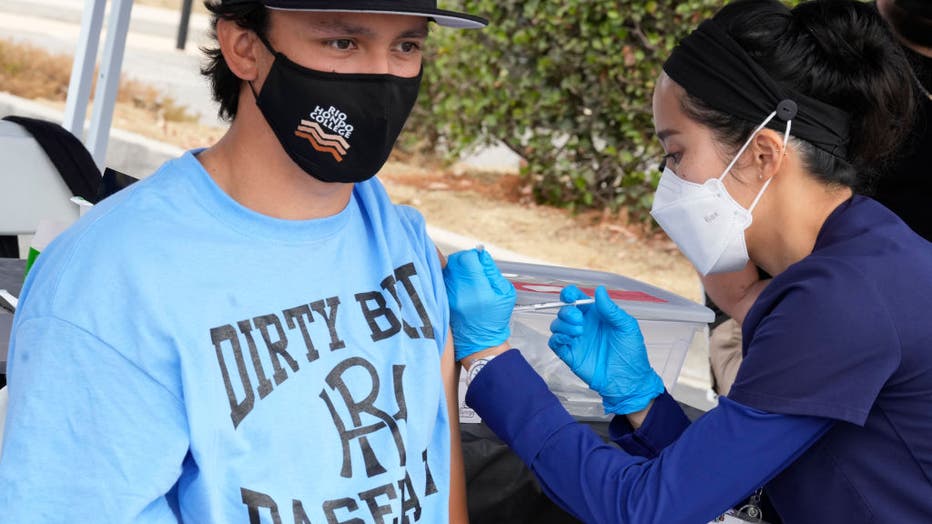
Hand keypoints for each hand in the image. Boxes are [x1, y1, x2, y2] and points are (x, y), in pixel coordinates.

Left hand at [443, 249, 516, 361]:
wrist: (481, 344)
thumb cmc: (495, 319)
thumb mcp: (505, 293)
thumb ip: (492, 271)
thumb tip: (481, 254)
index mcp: (478, 290)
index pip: (466, 258)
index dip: (473, 256)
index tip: (478, 261)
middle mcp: (459, 294)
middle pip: (453, 262)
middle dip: (463, 261)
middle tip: (472, 269)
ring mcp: (448, 299)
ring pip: (446, 271)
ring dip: (455, 270)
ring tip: (466, 281)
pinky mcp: (441, 303)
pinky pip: (442, 283)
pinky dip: (450, 281)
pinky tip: (459, 289)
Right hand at [548, 285, 663, 414]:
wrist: (629, 381)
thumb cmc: (632, 354)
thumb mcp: (627, 327)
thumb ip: (611, 309)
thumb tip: (599, 290)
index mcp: (596, 315)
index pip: (577, 299)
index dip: (570, 294)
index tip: (570, 296)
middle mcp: (583, 325)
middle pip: (564, 311)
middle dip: (567, 311)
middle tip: (579, 319)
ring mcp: (576, 340)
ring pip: (557, 325)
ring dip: (563, 325)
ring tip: (579, 332)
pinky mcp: (570, 355)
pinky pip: (554, 342)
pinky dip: (557, 337)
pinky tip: (568, 339)